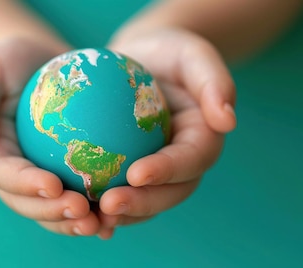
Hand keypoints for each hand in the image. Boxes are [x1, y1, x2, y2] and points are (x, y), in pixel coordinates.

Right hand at [0, 38, 101, 235]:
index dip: (26, 185)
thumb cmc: (10, 61)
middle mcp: (13, 174)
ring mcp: (40, 179)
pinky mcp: (66, 177)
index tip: (53, 185)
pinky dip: (97, 211)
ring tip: (101, 224)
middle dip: (53, 214)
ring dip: (74, 223)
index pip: (4, 174)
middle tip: (83, 211)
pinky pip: (82, 198)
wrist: (41, 64)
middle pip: (28, 203)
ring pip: (54, 210)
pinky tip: (118, 217)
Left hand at [96, 28, 236, 237]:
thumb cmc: (168, 52)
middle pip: (170, 193)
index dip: (167, 171)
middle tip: (107, 204)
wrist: (142, 61)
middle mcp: (185, 164)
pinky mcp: (133, 175)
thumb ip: (214, 81)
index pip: (191, 160)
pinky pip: (120, 194)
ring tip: (90, 217)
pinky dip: (101, 207)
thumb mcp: (192, 54)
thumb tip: (227, 121)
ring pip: (145, 203)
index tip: (136, 174)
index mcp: (204, 139)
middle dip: (141, 204)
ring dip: (120, 214)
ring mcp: (159, 174)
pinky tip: (75, 213)